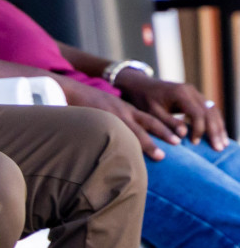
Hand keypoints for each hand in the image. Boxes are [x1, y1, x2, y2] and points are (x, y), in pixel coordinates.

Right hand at [56, 75, 175, 159]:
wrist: (68, 89)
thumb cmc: (85, 100)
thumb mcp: (106, 106)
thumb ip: (116, 117)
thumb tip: (123, 132)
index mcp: (124, 108)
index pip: (148, 118)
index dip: (163, 126)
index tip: (177, 135)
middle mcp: (122, 111)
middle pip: (148, 121)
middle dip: (164, 131)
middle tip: (179, 142)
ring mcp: (112, 116)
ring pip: (136, 130)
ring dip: (149, 143)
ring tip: (161, 156)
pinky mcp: (102, 120)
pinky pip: (118, 135)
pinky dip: (127, 146)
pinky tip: (132, 158)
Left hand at [117, 70, 228, 150]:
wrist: (140, 85)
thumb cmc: (143, 100)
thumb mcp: (152, 112)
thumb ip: (167, 122)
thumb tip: (183, 135)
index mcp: (180, 93)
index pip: (197, 113)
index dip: (199, 129)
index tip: (195, 143)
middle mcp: (190, 90)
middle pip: (209, 111)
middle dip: (215, 130)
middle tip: (219, 148)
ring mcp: (194, 92)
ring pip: (212, 110)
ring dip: (218, 127)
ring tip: (223, 144)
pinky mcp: (194, 97)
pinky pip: (209, 110)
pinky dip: (214, 122)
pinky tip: (218, 134)